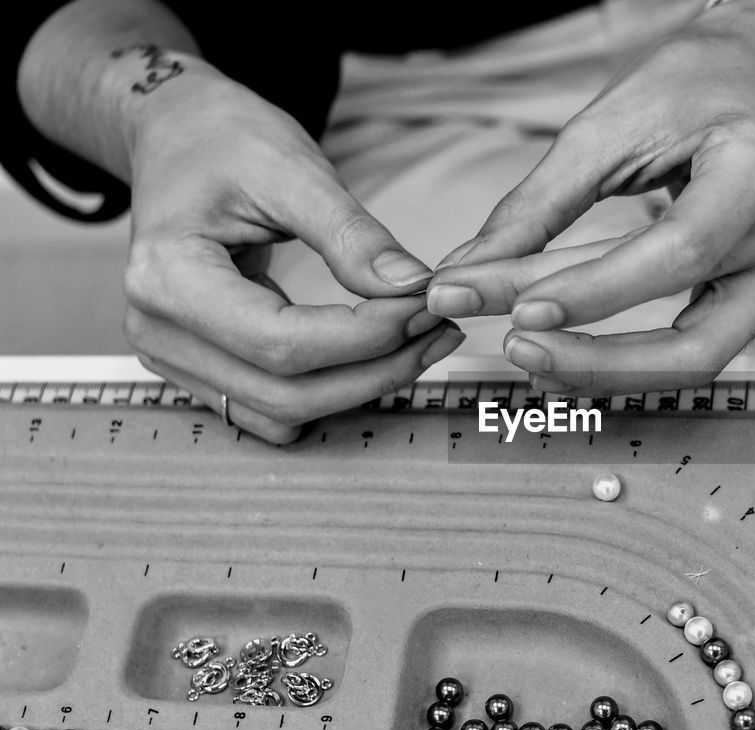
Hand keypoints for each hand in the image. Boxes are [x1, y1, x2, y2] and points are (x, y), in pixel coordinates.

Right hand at [120, 59, 462, 442]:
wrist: (179, 135)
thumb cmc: (223, 140)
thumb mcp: (292, 170)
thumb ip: (352, 235)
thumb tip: (410, 288)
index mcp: (167, 277)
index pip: (280, 341)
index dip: (365, 337)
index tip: (424, 305)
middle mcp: (158, 329)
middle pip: (285, 392)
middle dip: (376, 370)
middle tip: (437, 328)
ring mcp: (174, 355)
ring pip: (283, 411)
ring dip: (361, 388)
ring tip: (420, 340)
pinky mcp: (201, 366)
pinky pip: (273, 406)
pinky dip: (332, 390)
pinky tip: (378, 354)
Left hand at [425, 0, 754, 394]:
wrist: (754, 77)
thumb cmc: (691, 86)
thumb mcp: (607, 125)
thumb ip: (537, 204)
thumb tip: (468, 271)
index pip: (680, 252)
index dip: (597, 292)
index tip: (518, 308)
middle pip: (696, 340)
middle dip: (597, 359)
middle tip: (514, 346)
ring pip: (697, 361)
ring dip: (606, 371)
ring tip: (531, 357)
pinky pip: (694, 349)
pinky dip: (626, 359)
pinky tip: (568, 354)